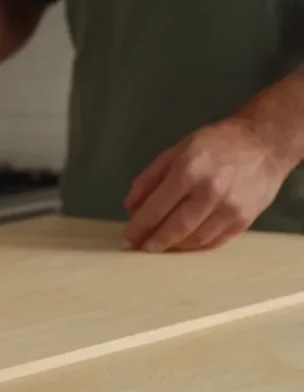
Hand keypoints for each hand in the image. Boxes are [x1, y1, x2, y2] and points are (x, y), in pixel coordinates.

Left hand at [122, 119, 292, 251]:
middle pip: (175, 229)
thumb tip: (130, 208)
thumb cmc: (215, 144)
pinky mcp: (244, 220)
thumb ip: (149, 178)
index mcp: (188, 171)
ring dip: (173, 247)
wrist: (264, 143)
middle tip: (140, 248)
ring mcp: (230, 209)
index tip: (127, 239)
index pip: (156, 209)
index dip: (139, 228)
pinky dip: (194, 247)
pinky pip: (214, 242)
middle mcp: (210, 192)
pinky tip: (183, 244)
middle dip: (153, 242)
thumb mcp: (176, 151)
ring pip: (194, 240)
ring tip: (160, 246)